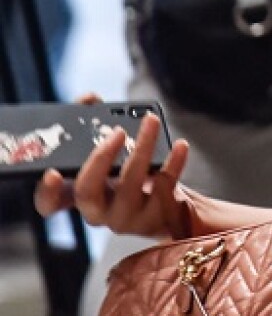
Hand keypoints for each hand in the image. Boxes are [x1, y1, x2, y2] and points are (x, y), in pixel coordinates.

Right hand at [34, 112, 190, 238]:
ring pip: (130, 185)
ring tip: (151, 121)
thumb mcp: (107, 152)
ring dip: (142, 148)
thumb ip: (92, 124)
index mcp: (77, 196)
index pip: (49, 204)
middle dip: (100, 159)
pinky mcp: (157, 215)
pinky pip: (165, 187)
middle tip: (117, 132)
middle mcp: (98, 211)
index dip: (46, 192)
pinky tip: (180, 145)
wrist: (168, 206)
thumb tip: (88, 99)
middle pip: (87, 192)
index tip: (53, 172)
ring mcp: (126, 216)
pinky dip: (173, 163)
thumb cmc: (128, 175)